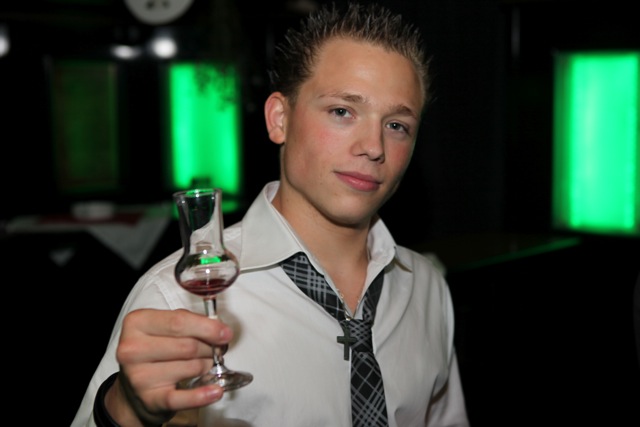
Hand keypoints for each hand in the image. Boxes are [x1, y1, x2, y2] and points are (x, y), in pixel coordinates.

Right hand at [104, 308, 232, 425]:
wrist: (132, 388)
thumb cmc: (153, 351)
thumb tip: (219, 329)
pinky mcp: (150, 399)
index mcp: (137, 323)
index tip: (225, 333)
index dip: (208, 327)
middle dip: (210, 348)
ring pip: (192, 367)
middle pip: (188, 346)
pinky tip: (215, 391)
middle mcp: (133, 349)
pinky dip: (202, 395)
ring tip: (204, 364)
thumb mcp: (163, 327)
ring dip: (206, 366)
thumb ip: (190, 321)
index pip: (178, 321)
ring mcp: (140, 376)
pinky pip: (183, 398)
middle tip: (217, 350)